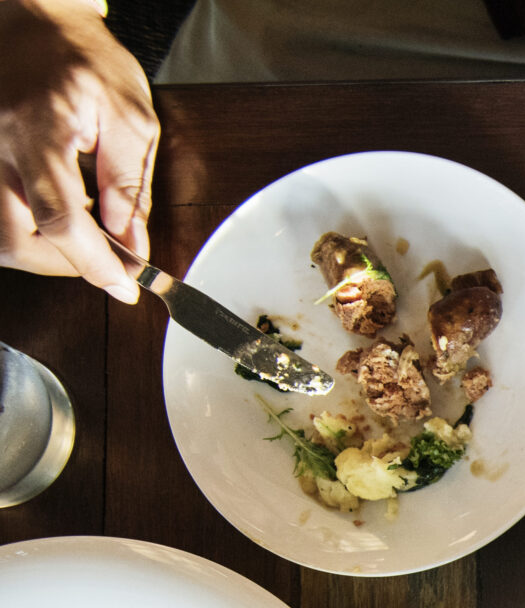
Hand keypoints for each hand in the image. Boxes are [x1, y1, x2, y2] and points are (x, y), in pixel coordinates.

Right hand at [0, 0, 155, 299]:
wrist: (28, 18)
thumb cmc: (80, 58)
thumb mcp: (129, 115)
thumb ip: (131, 184)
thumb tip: (134, 244)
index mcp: (37, 131)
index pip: (60, 219)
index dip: (95, 264)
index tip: (125, 286)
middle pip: (13, 238)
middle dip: (63, 265)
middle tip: (104, 260)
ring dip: (39, 250)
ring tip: (80, 231)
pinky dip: (24, 226)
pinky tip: (52, 211)